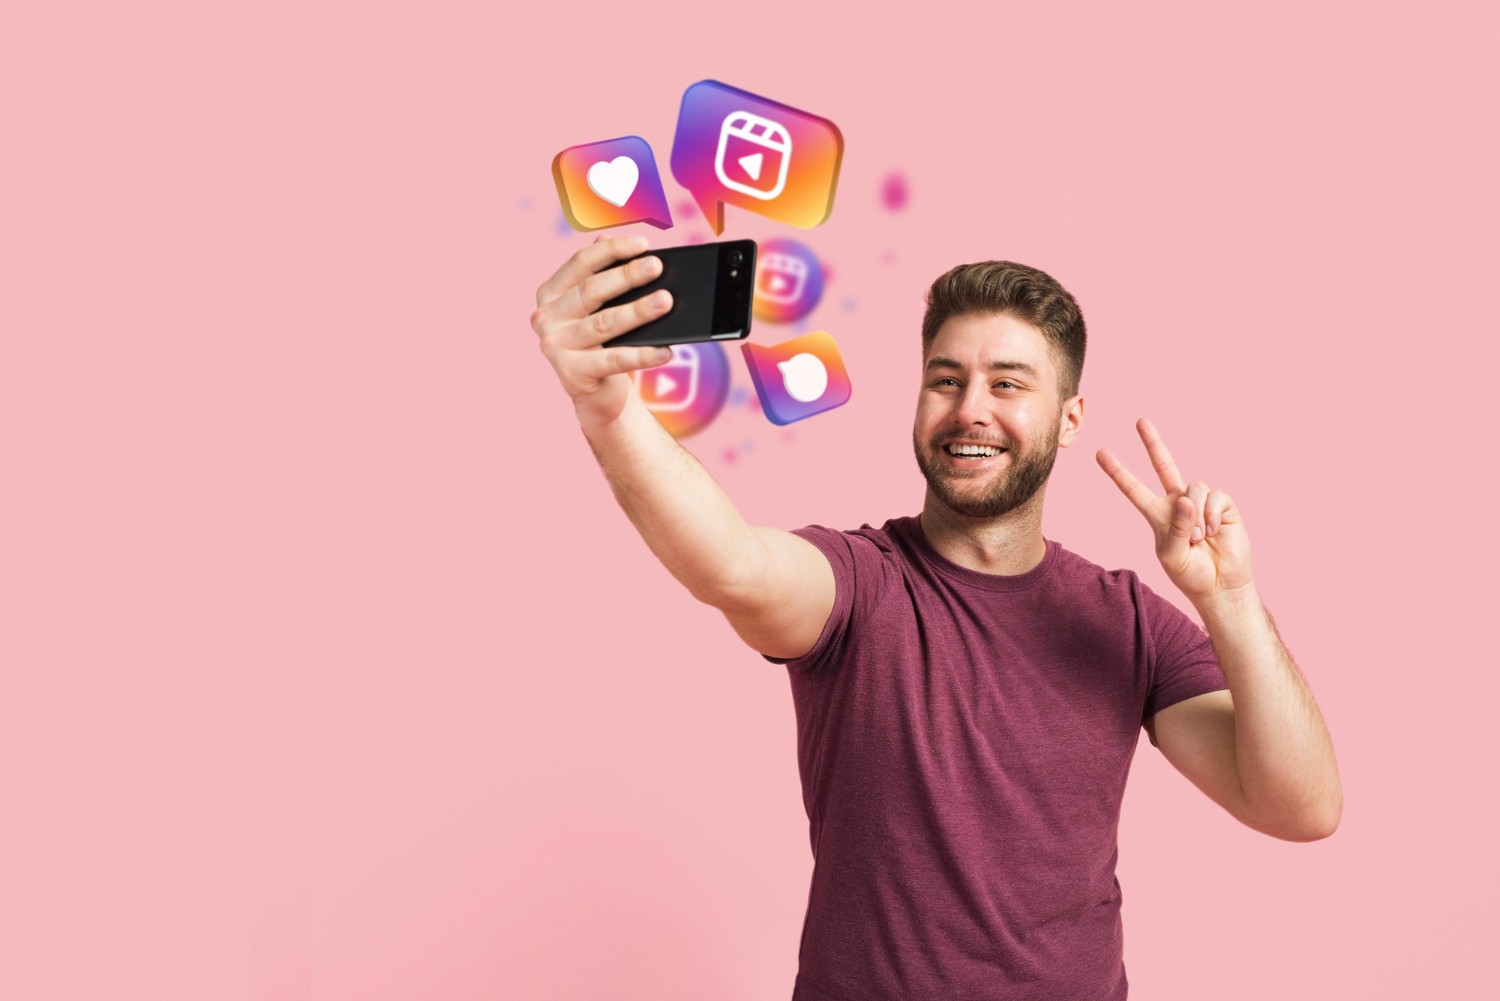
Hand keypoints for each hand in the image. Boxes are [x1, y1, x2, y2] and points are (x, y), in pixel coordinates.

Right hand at [531, 234, 674, 429]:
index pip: (581, 262)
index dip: (611, 250)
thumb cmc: (602, 342)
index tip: (642, 243)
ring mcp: (555, 346)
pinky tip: (665, 350)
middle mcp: (546, 318)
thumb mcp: (600, 308)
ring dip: (637, 311)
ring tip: (666, 301)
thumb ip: (606, 277)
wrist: (596, 393)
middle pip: (591, 290)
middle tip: (656, 266)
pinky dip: (642, 355)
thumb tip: (630, 247)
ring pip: (604, 324)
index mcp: (551, 293)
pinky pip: (614, 360)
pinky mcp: (571, 373)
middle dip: (627, 276)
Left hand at [1095, 417, 1253, 604]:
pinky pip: (1214, 496)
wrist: (1220, 584)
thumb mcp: (1172, 555)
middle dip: (1153, 443)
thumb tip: (1185, 498)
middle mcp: (1177, 502)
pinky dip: (1211, 515)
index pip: (1134, 489)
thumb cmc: (1191, 573)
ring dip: (1194, 515)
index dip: (1118, 472)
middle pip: (1164, 465)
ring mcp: (1200, 501)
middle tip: (1140, 420)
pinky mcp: (1223, 504)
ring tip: (1199, 538)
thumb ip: (1175, 527)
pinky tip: (1214, 532)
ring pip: (1192, 487)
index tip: (1100, 453)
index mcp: (1157, 514)